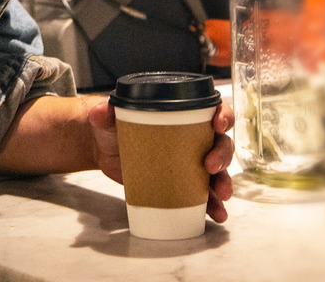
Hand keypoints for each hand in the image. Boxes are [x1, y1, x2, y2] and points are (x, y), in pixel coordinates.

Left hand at [83, 97, 236, 223]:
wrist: (104, 151)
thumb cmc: (114, 127)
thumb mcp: (110, 118)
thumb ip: (105, 113)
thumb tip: (100, 112)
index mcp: (183, 115)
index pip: (212, 109)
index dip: (223, 114)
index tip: (218, 124)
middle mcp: (193, 137)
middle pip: (221, 143)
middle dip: (222, 155)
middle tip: (212, 166)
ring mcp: (190, 162)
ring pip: (218, 171)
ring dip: (224, 182)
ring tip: (221, 195)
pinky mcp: (183, 183)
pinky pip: (204, 195)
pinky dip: (213, 205)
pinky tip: (217, 214)